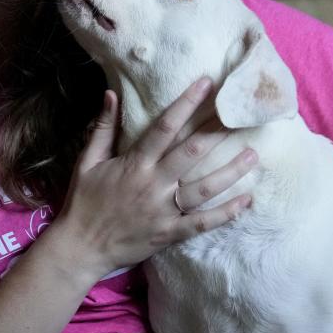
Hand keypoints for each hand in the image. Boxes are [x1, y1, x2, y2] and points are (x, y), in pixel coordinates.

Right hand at [50, 77, 256, 283]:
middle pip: (191, 153)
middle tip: (239, 116)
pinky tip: (246, 201)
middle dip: (216, 132)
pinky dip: (225, 213)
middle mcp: (153, 184)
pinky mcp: (169, 233)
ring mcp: (163, 211)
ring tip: (253, 155)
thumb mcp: (87, 162)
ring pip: (203, 188)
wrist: (80, 248)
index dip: (186, 103)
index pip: (164, 127)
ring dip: (230, 171)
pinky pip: (201, 223)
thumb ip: (102, 129)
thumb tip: (111, 94)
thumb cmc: (83, 202)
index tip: (207, 84)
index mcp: (134, 164)